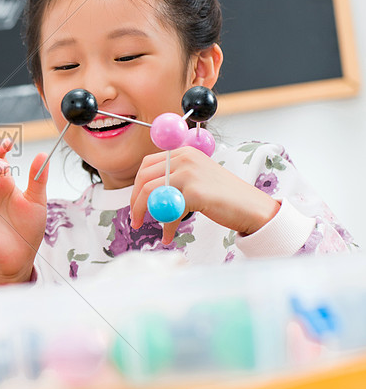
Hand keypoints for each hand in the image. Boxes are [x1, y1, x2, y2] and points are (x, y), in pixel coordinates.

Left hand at [130, 146, 279, 243]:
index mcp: (184, 152)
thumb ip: (173, 179)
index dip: (136, 185)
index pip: (147, 164)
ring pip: (150, 192)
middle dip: (135, 200)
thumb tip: (144, 192)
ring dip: (142, 212)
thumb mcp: (196, 179)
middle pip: (144, 177)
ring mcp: (189, 173)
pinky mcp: (194, 192)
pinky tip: (168, 236)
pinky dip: (166, 226)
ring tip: (141, 225)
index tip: (135, 202)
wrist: (252, 208)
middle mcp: (185, 158)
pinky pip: (169, 210)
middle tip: (135, 218)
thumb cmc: (224, 197)